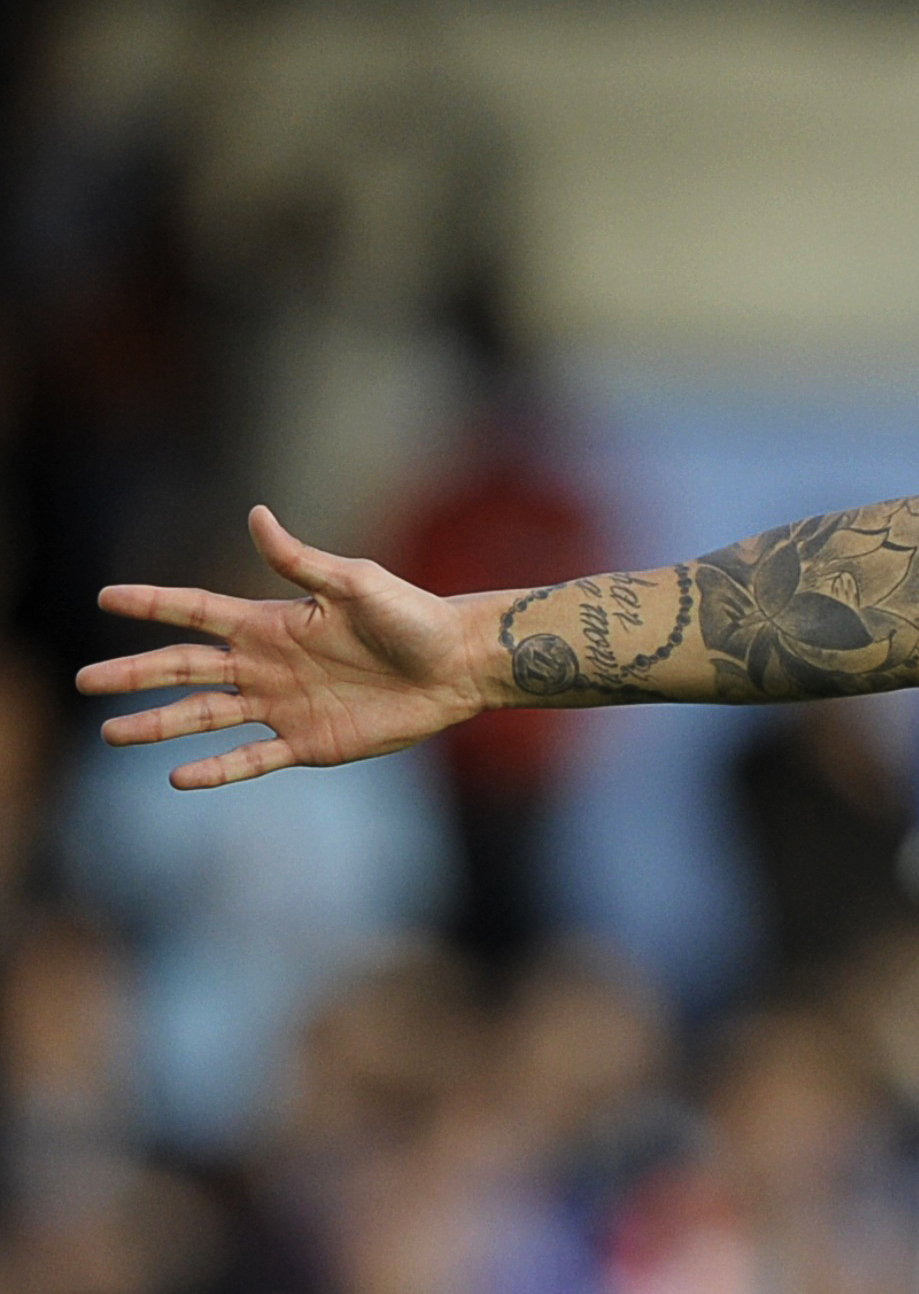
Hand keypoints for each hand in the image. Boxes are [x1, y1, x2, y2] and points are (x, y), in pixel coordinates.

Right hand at [74, 507, 486, 789]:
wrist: (458, 666)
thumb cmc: (414, 616)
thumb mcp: (357, 583)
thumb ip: (302, 561)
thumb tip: (256, 516)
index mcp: (271, 623)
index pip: (196, 613)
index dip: (152, 605)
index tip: (104, 598)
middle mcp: (267, 665)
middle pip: (184, 669)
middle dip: (134, 675)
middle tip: (85, 682)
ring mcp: (283, 706)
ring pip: (204, 718)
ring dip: (158, 726)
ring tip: (113, 733)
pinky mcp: (308, 743)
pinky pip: (251, 759)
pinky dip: (216, 770)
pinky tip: (178, 777)